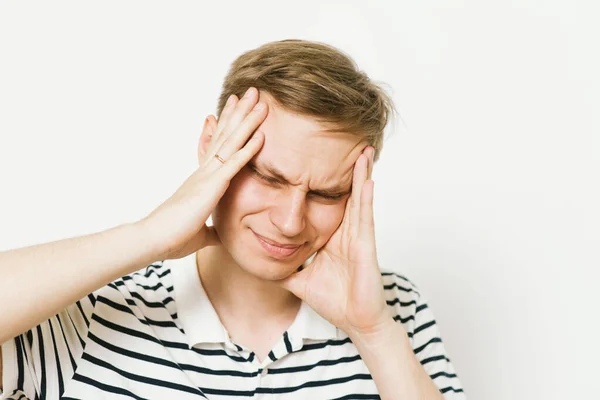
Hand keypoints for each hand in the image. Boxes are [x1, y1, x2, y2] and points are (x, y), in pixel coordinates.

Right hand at [139, 87, 267, 259]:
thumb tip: (219, 234)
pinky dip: (248, 148)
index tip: (236, 109)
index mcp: (201, 180)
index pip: (218, 147)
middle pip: (225, 135)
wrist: (153, 240)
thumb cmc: (172, 238)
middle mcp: (204, 172)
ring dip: (247, 121)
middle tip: (252, 92)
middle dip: (240, 113)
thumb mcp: (199, 233)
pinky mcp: (212, 187)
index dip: (228, 127)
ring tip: (261, 102)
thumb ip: (211, 229)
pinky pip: (234, 163)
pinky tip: (262, 135)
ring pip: (231, 142)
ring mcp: (207, 176)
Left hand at [278, 146, 391, 335]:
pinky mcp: (365, 245)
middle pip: (345, 193)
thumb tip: (261, 265)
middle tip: (346, 143)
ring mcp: (357, 236)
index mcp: (331, 237)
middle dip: (346, 169)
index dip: (322, 183)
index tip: (314, 161)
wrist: (356, 321)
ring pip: (358, 198)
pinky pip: (365, 217)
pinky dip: (366, 197)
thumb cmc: (335, 300)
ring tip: (363, 150)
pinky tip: (367, 178)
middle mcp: (346, 231)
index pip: (324, 203)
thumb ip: (283, 269)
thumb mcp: (300, 279)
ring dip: (361, 173)